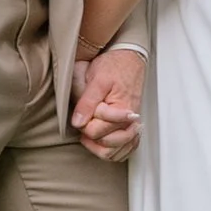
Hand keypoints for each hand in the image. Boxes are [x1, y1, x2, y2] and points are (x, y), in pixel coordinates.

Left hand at [71, 46, 146, 161]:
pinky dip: (114, 151)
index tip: (82, 111)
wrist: (129, 57)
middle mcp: (130, 122)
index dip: (84, 123)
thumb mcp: (97, 79)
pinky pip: (126, 149)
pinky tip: (103, 144)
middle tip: (84, 120)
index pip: (96, 131)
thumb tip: (78, 123)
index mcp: (122, 110)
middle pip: (106, 144)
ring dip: (100, 147)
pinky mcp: (132, 127)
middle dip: (91, 135)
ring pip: (115, 152)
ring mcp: (132, 126)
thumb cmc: (115, 65)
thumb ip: (87, 102)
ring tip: (89, 135)